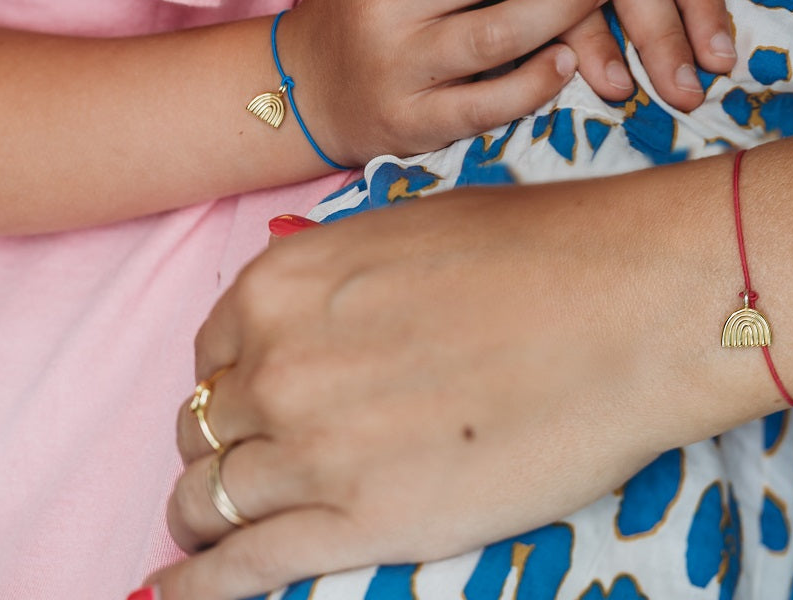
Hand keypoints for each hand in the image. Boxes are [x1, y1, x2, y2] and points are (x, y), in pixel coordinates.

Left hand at [146, 163, 764, 599]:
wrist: (619, 307)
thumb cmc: (533, 252)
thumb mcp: (407, 230)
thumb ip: (337, 275)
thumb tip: (316, 304)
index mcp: (284, 284)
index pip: (213, 351)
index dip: (232, 380)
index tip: (252, 400)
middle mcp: (277, 364)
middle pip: (203, 425)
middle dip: (224, 443)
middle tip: (256, 459)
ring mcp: (310, 449)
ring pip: (208, 498)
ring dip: (206, 516)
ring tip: (214, 534)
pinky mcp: (358, 524)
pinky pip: (242, 569)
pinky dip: (198, 588)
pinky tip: (174, 599)